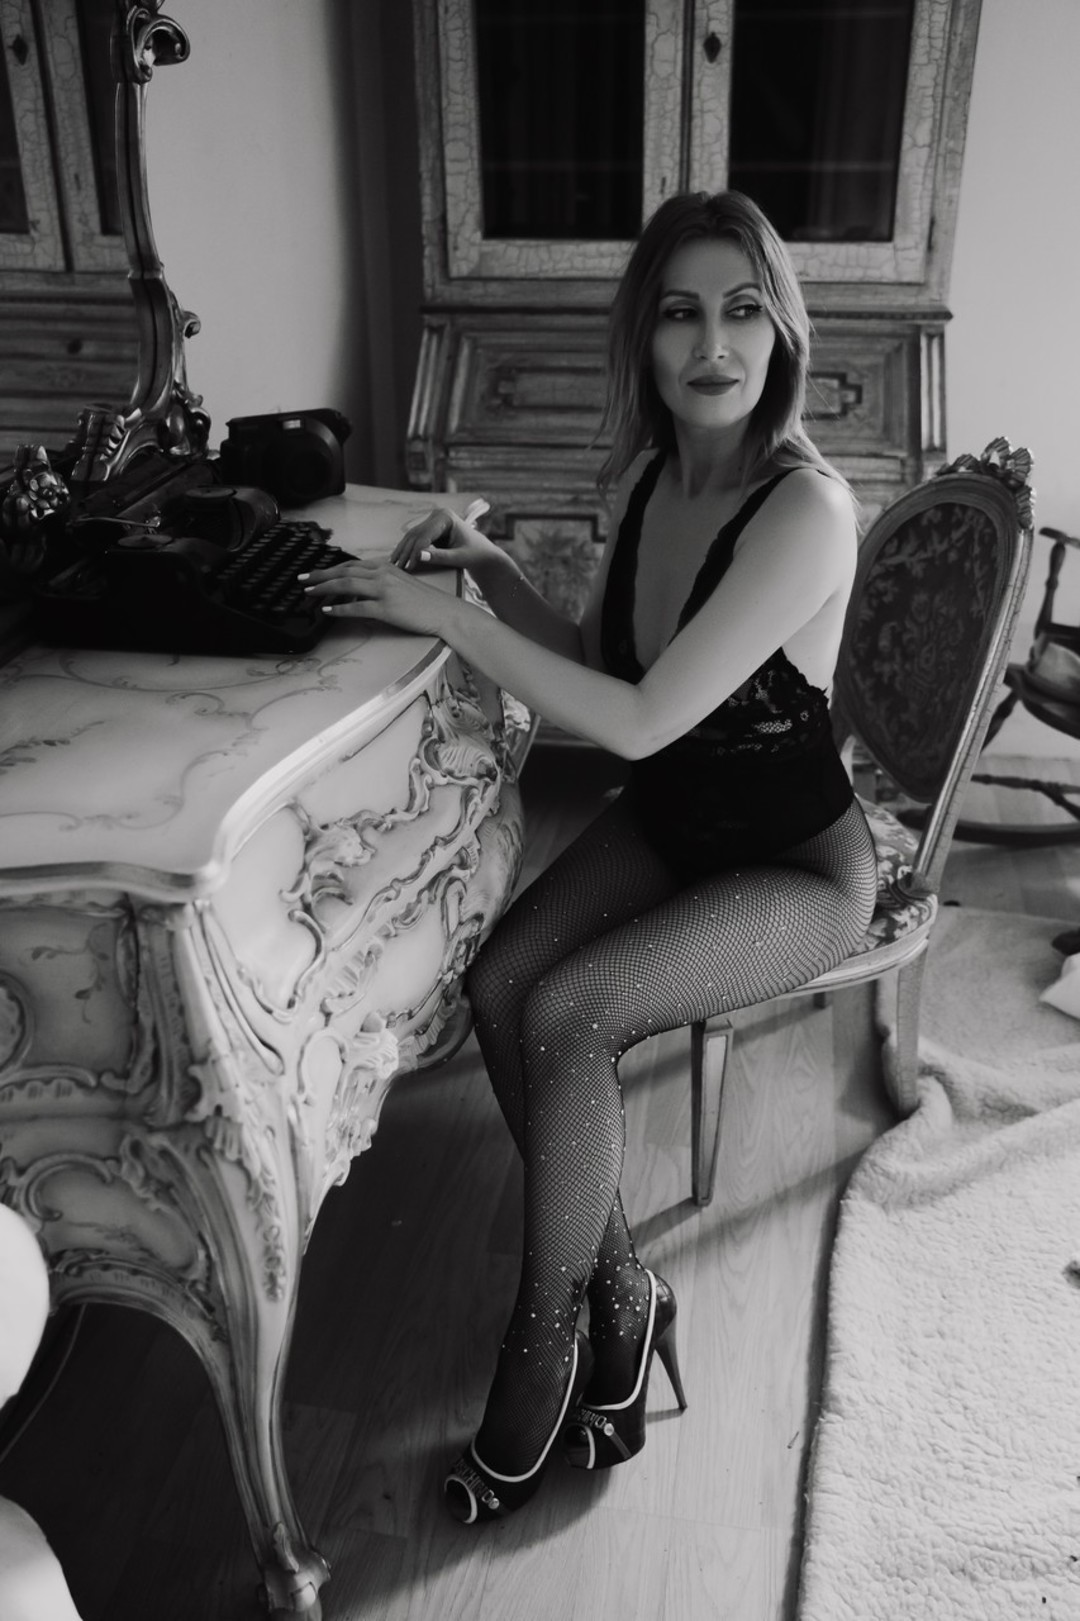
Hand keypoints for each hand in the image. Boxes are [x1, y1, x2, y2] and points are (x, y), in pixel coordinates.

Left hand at [299, 555, 450, 635]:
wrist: (444, 611)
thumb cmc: (424, 601)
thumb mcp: (400, 584)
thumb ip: (380, 582)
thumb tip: (358, 589)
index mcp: (385, 567)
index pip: (350, 565)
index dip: (329, 569)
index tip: (313, 573)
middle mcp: (383, 574)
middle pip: (344, 571)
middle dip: (320, 575)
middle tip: (302, 580)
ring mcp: (384, 590)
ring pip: (347, 585)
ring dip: (325, 589)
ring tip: (309, 593)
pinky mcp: (387, 608)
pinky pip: (358, 607)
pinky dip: (340, 608)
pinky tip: (328, 611)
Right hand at [391, 499, 499, 574]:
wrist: (482, 553)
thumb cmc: (475, 555)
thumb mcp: (459, 558)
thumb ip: (440, 557)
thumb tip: (419, 556)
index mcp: (446, 517)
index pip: (425, 535)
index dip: (415, 552)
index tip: (408, 568)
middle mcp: (437, 515)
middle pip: (416, 534)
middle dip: (405, 552)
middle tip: (395, 569)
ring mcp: (432, 520)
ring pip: (412, 537)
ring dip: (402, 551)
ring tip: (393, 566)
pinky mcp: (429, 529)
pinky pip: (414, 540)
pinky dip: (406, 551)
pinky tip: (397, 561)